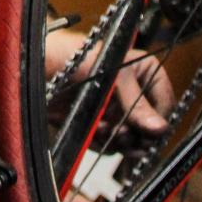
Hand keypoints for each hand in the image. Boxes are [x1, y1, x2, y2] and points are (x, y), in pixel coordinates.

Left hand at [43, 29, 174, 201]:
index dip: (158, 121)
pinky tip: (94, 131)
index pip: (165, 104)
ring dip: (118, 140)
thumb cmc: (72, 56)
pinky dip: (104, 143)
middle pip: (150, 128)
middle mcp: (133, 93)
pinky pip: (112, 145)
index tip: (149, 132)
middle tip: (123, 136)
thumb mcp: (110, 75)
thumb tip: (159, 127)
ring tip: (103, 129)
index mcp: (144, 72)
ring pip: (132, 140)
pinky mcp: (100, 125)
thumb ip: (135, 103)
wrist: (36, 67)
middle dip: (136, 134)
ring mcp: (117, 110)